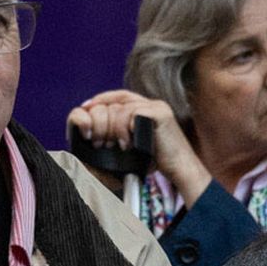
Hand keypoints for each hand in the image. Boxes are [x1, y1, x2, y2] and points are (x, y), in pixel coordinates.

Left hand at [67, 90, 212, 205]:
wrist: (180, 169)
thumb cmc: (157, 161)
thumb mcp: (134, 144)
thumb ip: (122, 133)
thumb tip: (99, 131)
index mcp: (147, 108)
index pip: (120, 96)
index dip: (102, 99)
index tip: (86, 108)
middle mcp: (152, 104)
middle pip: (118, 101)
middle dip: (103, 119)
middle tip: (99, 140)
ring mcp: (157, 107)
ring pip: (122, 109)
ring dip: (115, 130)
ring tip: (120, 147)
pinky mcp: (160, 113)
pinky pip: (132, 114)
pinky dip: (124, 129)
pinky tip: (128, 145)